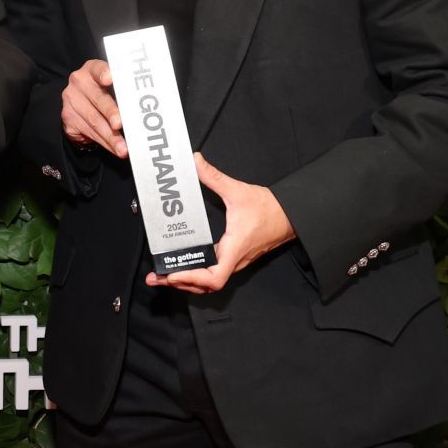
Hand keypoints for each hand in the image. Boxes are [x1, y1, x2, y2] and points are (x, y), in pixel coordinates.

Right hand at [61, 59, 125, 158]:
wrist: (83, 105)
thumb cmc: (107, 93)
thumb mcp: (114, 87)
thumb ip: (125, 91)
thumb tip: (146, 107)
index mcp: (92, 70)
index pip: (98, 69)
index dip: (104, 73)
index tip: (110, 79)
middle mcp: (79, 82)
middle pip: (98, 98)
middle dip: (111, 113)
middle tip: (120, 124)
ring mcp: (71, 100)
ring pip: (94, 120)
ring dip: (111, 136)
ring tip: (123, 148)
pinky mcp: (68, 118)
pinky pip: (89, 133)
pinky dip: (105, 143)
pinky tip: (115, 149)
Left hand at [146, 154, 293, 294]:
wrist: (291, 215)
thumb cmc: (270, 209)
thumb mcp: (238, 191)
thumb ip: (214, 177)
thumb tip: (196, 162)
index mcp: (234, 248)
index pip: (215, 278)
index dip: (192, 279)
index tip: (173, 274)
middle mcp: (235, 259)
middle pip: (206, 285)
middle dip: (180, 283)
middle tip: (157, 277)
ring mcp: (235, 260)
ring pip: (210, 282)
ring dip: (188, 281)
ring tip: (166, 275)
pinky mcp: (235, 257)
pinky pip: (215, 272)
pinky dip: (198, 274)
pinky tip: (185, 266)